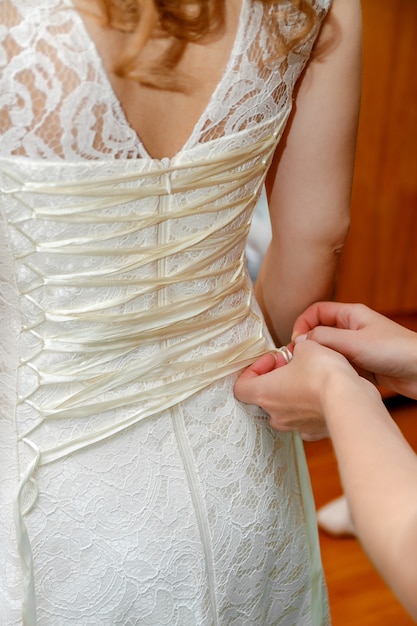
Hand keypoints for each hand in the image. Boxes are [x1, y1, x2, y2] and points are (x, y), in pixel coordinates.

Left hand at [234, 340, 358, 439]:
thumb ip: (298, 349)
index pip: (241, 386)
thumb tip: (301, 350)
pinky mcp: (314, 432)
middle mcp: (276, 414)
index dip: (253, 369)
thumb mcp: (307, 347)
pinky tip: (324, 394)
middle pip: (265, 396)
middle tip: (293, 364)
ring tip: (311, 376)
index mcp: (264, 393)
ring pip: (286, 408)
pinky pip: (306, 418)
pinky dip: (311, 407)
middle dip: (277, 378)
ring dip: (293, 392)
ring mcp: (295, 426)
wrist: (349, 400)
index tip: (272, 359)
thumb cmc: (322, 374)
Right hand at [292, 302, 416, 399]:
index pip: (316, 312)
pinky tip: (337, 382)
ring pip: (329, 353)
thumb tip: (300, 340)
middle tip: (302, 361)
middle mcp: (353, 329)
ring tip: (321, 373)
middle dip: (310, 347)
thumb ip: (325, 338)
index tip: (296, 342)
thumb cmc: (397, 351)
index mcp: (351, 315)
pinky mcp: (363, 366)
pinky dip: (336, 374)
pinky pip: (340, 367)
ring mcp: (357, 348)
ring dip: (324, 362)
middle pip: (320, 333)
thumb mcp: (355, 342)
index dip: (303, 324)